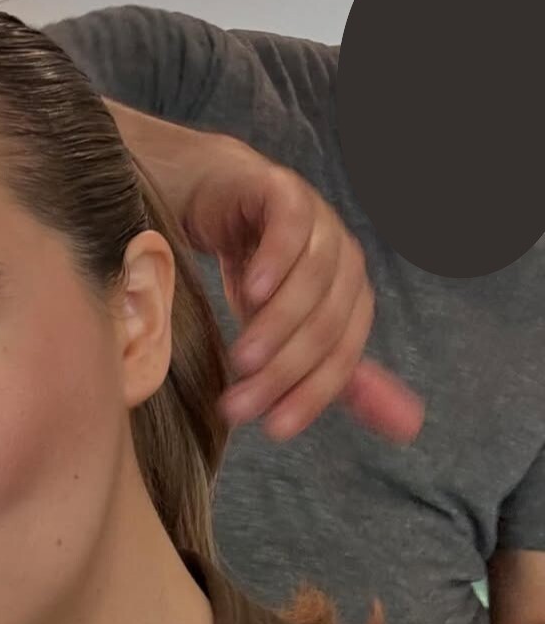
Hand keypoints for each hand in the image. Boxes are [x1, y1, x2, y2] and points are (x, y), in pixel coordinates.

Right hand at [111, 108, 423, 441]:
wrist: (217, 199)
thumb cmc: (255, 271)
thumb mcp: (290, 333)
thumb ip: (336, 375)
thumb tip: (407, 431)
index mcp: (352, 297)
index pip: (343, 354)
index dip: (312, 394)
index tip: (273, 430)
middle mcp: (343, 259)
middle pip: (324, 323)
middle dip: (283, 371)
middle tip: (237, 407)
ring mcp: (318, 222)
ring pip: (311, 280)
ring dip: (277, 325)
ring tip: (240, 360)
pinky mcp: (283, 192)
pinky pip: (289, 227)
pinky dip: (276, 259)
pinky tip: (252, 291)